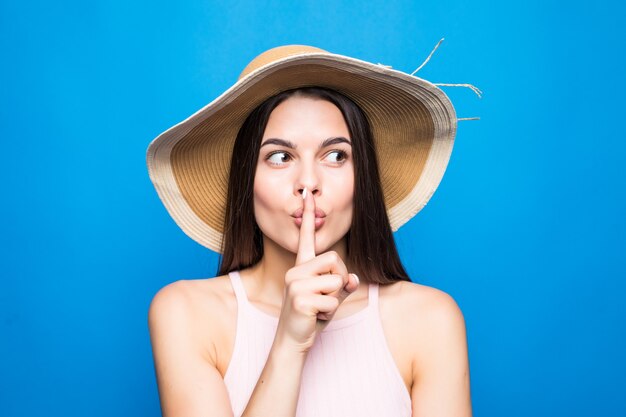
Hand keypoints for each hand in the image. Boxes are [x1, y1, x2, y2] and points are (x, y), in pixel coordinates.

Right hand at [275, 188, 359, 352]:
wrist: (292, 341)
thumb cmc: (311, 317)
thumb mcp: (330, 298)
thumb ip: (342, 285)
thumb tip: (352, 278)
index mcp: (301, 267)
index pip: (306, 239)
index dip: (308, 217)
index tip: (306, 195)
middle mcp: (295, 271)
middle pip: (334, 259)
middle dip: (340, 279)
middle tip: (327, 298)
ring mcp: (295, 284)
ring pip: (336, 281)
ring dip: (335, 299)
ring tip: (320, 309)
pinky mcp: (299, 298)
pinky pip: (332, 301)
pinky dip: (330, 312)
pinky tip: (316, 318)